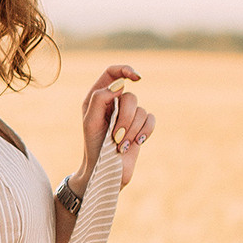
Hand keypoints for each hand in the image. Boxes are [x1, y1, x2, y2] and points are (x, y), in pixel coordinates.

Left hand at [78, 61, 156, 188]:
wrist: (105, 172)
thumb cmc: (94, 147)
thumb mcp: (91, 122)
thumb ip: (100, 99)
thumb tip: (120, 84)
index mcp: (98, 98)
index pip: (112, 73)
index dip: (125, 70)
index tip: (136, 78)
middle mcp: (114, 103)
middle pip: (129, 97)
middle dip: (125, 118)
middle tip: (115, 137)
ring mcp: (128, 115)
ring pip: (141, 110)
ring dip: (132, 130)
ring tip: (121, 144)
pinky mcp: (140, 127)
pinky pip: (151, 119)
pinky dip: (144, 132)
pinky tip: (136, 142)